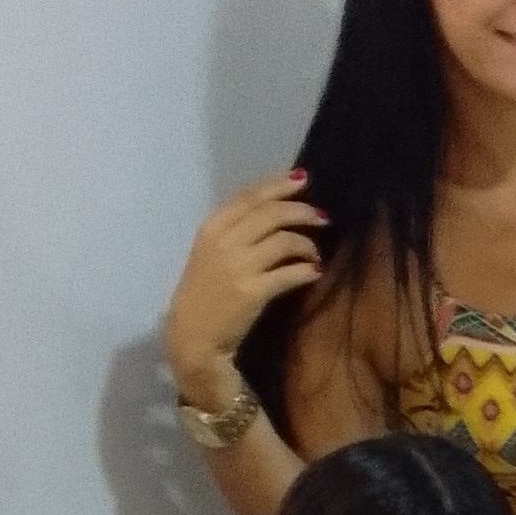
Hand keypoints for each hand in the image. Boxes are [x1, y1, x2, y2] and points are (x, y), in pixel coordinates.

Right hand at [164, 173, 325, 396]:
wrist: (193, 336)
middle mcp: (224, 241)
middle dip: (301, 210)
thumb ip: (235, 230)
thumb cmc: (205, 293)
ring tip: (315, 254)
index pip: (249, 196)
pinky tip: (315, 273)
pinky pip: (289, 273)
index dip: (278, 184)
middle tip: (322, 218)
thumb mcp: (210, 252)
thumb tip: (273, 210)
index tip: (302, 178)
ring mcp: (238, 266)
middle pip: (271, 213)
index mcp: (212, 227)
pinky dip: (307, 270)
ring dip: (307, 245)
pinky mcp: (252, 291)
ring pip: (284, 240)